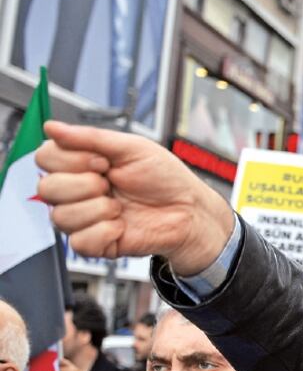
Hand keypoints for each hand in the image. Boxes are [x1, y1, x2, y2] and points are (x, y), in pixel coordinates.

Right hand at [36, 121, 234, 275]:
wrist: (190, 210)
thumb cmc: (166, 179)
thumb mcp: (133, 148)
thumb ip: (91, 137)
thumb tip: (51, 127)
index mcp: (81, 165)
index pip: (45, 158)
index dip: (72, 159)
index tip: (103, 161)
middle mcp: (77, 192)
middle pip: (47, 189)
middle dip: (85, 185)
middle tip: (111, 183)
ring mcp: (85, 219)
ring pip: (61, 217)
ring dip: (98, 209)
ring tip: (120, 206)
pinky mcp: (96, 243)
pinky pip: (79, 242)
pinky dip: (104, 232)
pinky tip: (122, 225)